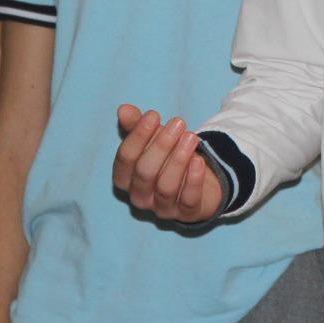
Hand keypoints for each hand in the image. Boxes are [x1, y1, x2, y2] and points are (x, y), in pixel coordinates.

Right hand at [111, 105, 225, 222]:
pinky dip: (193, 180)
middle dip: (161, 145)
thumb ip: (137, 125)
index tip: (154, 114)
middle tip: (178, 123)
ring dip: (179, 160)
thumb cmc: (167, 157)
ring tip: (191, 137)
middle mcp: (139, 196)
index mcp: (125, 178)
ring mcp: (162, 208)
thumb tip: (124, 109)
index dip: (138, 135)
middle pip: (144, 172)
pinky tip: (199, 160)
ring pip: (165, 186)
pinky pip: (188, 200)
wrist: (197, 179)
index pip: (125, 158)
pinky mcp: (186, 213)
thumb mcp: (153, 138)